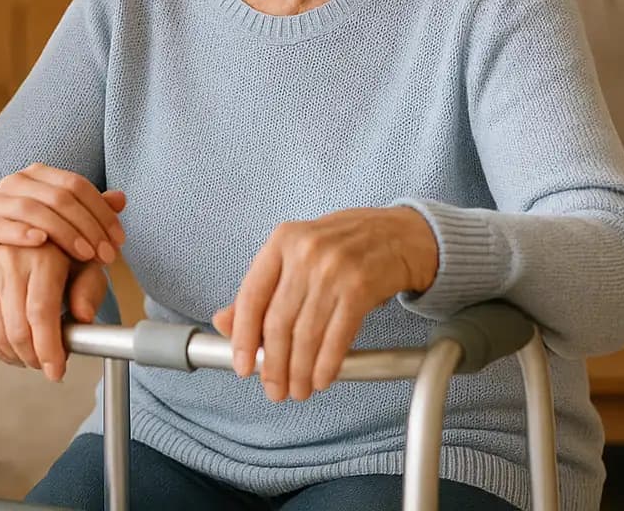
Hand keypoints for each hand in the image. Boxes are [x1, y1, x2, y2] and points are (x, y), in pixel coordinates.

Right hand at [0, 165, 125, 290]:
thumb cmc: (11, 241)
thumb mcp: (53, 226)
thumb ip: (85, 211)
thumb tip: (121, 198)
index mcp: (38, 178)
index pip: (78, 186)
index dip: (103, 212)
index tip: (119, 242)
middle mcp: (17, 183)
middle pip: (62, 196)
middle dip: (90, 226)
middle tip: (107, 256)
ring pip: (36, 208)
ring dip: (65, 232)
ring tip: (84, 255)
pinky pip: (0, 223)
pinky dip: (22, 232)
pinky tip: (40, 244)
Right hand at [0, 243, 109, 381]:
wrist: (34, 236)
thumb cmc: (63, 256)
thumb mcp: (88, 270)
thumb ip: (89, 293)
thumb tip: (83, 316)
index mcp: (42, 255)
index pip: (41, 313)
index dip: (48, 348)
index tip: (56, 369)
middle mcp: (9, 258)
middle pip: (17, 329)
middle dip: (34, 358)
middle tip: (46, 365)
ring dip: (16, 356)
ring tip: (33, 356)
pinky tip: (14, 348)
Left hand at [212, 207, 438, 402]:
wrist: (400, 234)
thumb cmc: (344, 247)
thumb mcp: (297, 256)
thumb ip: (261, 289)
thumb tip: (223, 323)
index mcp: (282, 241)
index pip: (251, 296)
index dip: (243, 337)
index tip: (242, 366)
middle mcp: (305, 252)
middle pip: (278, 321)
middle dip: (273, 364)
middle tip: (274, 389)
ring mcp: (334, 269)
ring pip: (306, 333)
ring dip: (300, 371)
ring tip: (298, 390)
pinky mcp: (361, 287)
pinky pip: (337, 336)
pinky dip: (326, 364)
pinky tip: (321, 379)